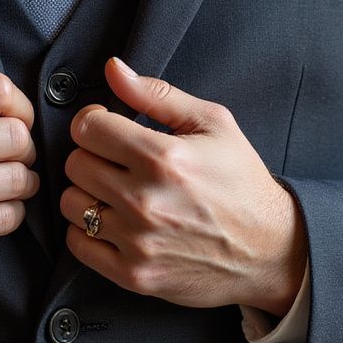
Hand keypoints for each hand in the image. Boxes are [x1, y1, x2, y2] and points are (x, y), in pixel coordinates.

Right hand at [0, 72, 39, 290]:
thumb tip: (6, 102)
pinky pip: (6, 217)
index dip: (20, 105)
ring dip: (25, 181)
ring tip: (13, 182)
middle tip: (17, 155)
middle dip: (24, 146)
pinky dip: (12, 212)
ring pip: (18, 179)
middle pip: (15, 136)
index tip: (18, 119)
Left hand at [60, 57, 306, 314]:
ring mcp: (138, 240)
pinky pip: (78, 244)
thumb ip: (156, 93)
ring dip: (87, 193)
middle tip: (116, 161)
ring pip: (70, 203)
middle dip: (92, 155)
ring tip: (115, 191)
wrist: (271, 251)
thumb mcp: (212, 124)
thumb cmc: (242, 183)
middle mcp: (146, 200)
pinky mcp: (134, 273)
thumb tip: (113, 68)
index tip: (108, 127)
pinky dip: (86, 231)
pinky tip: (112, 221)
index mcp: (163, 157)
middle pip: (74, 164)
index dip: (94, 121)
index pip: (86, 127)